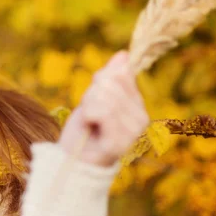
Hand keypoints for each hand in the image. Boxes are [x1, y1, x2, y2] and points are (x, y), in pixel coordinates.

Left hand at [58, 50, 149, 166]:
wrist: (74, 159)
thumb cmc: (84, 129)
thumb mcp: (94, 97)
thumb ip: (109, 77)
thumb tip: (123, 55)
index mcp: (137, 104)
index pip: (120, 74)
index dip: (99, 82)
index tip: (94, 99)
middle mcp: (142, 117)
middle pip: (110, 83)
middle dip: (91, 95)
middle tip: (89, 115)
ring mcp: (134, 131)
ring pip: (105, 96)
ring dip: (88, 107)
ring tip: (89, 123)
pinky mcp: (121, 142)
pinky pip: (101, 112)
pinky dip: (88, 117)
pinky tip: (90, 128)